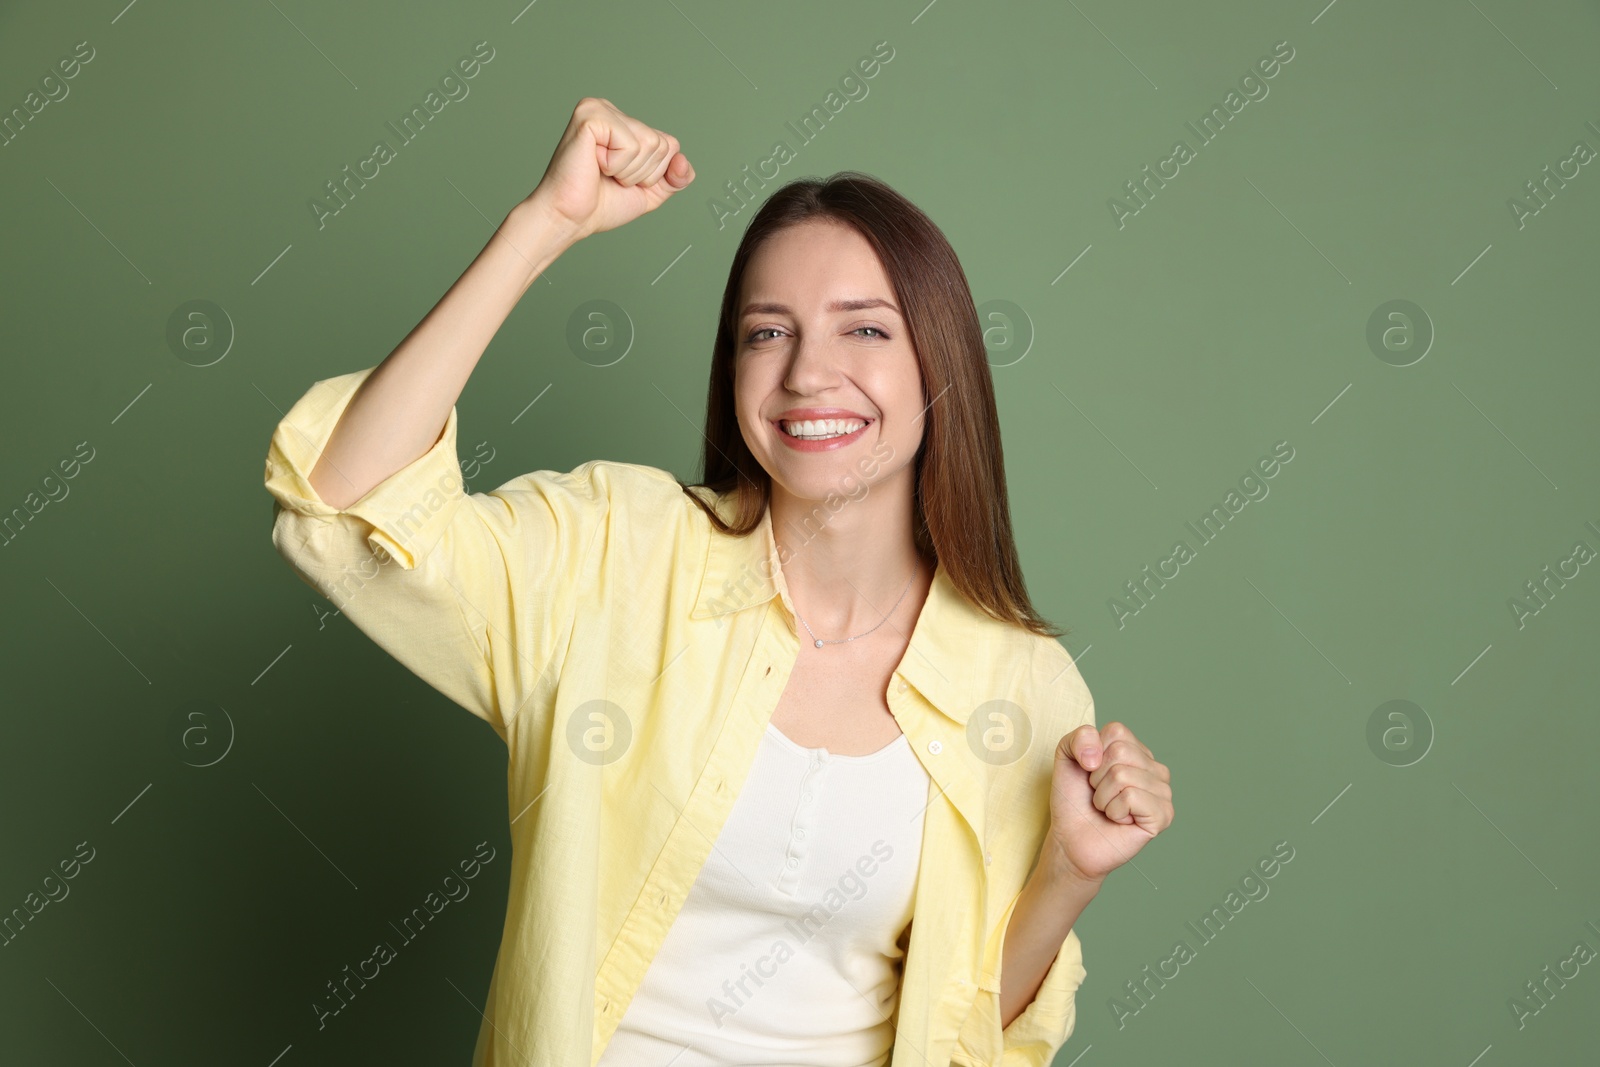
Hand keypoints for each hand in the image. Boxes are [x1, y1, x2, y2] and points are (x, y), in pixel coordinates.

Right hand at [528, 97, 693, 240]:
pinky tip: (594, 164)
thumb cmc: (600, 204)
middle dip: (642, 173)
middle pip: (663, 144)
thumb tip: (683, 161)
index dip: (653, 173)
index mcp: (622, 122)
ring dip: (628, 171)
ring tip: (602, 171)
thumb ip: (674, 178)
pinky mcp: (591, 117)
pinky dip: (617, 165)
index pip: (670, 145)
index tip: (621, 178)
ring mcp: (599, 109)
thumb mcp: (649, 192)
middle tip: (610, 177)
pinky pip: (631, 145)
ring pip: (650, 143)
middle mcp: (610, 109)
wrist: (569, 219)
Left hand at [1043, 722, 1172, 884]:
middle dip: (1097, 777)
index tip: (1090, 773)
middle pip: (1120, 752)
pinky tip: (1119, 820)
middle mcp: (1155, 769)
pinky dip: (1114, 810)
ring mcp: (1163, 792)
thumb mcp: (1067, 756)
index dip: (1092, 753)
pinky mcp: (1163, 815)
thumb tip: (1096, 755)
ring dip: (1103, 797)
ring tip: (1108, 808)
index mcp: (1138, 751)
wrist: (1070, 838)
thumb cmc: (1074, 799)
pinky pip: (1131, 797)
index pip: (1117, 731)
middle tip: (1099, 794)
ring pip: (1123, 775)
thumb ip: (1079, 737)